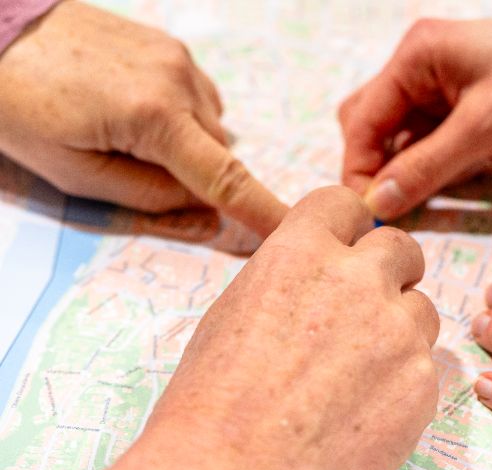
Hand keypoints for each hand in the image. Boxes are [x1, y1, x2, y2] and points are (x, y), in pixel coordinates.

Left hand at [0, 1, 285, 235]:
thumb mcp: (75, 173)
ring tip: (128, 134)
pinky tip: (138, 110)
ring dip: (189, 145)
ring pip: (212, 126)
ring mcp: (178, 59)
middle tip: (137, 171)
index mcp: (153, 117)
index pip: (225, 178)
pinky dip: (182, 117)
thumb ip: (148, 198)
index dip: (263, 211)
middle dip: (196, 176)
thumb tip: (205, 212)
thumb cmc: (21, 105)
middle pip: (219, 153)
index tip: (293, 231)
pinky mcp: (171, 46)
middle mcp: (178, 82)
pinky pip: (199, 98)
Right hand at [33, 187, 439, 469]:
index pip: (345, 205)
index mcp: (300, 252)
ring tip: (356, 380)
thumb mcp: (234, 314)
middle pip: (401, 249)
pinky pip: (426, 366)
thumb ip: (287, 280)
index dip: (349, 230)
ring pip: (421, 311)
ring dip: (400, 332)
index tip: (350, 251)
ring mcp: (396, 331)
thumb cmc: (210, 407)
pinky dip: (405, 383)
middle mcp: (357, 280)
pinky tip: (366, 416)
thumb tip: (318, 275)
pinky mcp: (421, 383)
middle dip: (391, 272)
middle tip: (371, 310)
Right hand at [340, 4, 491, 220]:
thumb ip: (425, 168)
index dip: (361, 169)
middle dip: (394, 168)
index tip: (371, 215)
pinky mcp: (478, 110)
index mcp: (417, 56)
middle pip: (381, 130)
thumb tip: (376, 204)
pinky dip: (465, 163)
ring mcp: (452, 90)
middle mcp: (426, 69)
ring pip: (416, 144)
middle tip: (415, 202)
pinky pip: (449, 147)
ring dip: (435, 167)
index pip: (362, 120)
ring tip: (480, 166)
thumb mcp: (484, 128)